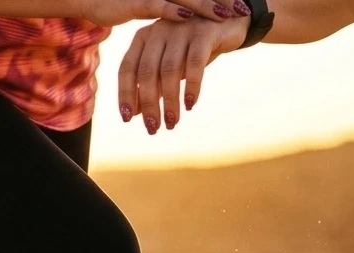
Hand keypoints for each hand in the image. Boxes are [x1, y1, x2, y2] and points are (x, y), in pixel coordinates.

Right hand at [75, 0, 243, 25]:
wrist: (91, 0)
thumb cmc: (120, 4)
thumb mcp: (149, 6)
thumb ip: (169, 9)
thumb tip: (187, 17)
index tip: (240, 5)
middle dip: (223, 0)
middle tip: (243, 9)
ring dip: (207, 5)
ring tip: (228, 13)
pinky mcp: (137, 1)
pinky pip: (159, 5)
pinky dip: (176, 11)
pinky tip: (191, 17)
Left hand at [117, 15, 250, 132]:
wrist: (228, 23)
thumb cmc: (192, 48)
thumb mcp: (169, 65)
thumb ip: (151, 84)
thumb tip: (135, 113)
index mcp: (143, 38)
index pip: (127, 69)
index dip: (125, 95)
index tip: (127, 119)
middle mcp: (158, 31)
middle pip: (147, 73)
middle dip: (149, 104)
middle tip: (153, 128)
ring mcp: (180, 30)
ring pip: (169, 71)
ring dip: (170, 101)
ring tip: (172, 122)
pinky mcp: (204, 33)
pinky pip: (194, 64)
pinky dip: (191, 86)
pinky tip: (190, 104)